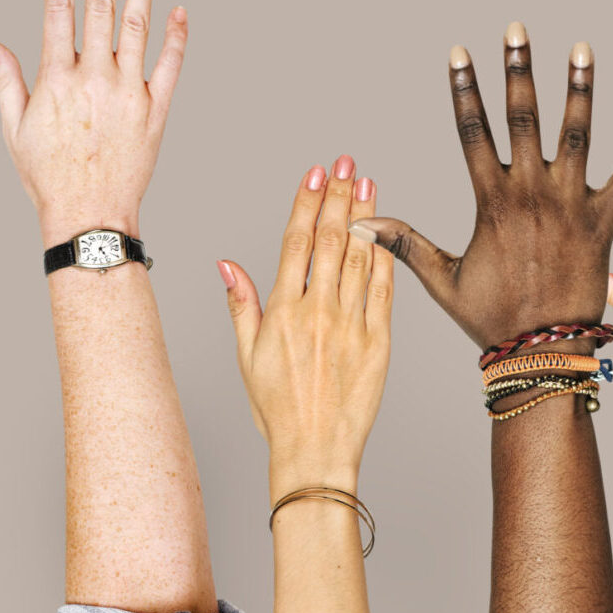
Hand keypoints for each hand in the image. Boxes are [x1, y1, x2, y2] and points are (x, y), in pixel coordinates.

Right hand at [0, 0, 187, 245]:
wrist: (91, 215)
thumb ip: (6, 79)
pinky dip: (177, 37)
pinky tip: (179, 9)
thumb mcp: (15, 127)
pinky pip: (171, 67)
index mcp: (57, 78)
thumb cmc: (49, 175)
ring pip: (137, 28)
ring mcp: (130, 94)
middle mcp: (95, 79)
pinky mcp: (157, 112)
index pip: (59, 7)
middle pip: (101, 7)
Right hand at [219, 156, 393, 499]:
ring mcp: (352, 326)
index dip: (306, 203)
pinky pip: (384, 290)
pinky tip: (385, 230)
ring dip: (364, 216)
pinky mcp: (380, 343)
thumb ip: (241, 304)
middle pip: (330, 241)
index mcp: (283, 313)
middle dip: (339, 196)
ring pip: (359, 258)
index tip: (315, 173)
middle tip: (347, 162)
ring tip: (368, 182)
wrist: (316, 450)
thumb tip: (227, 262)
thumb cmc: (278, 409)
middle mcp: (318, 313)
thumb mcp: (248, 356)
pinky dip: (384, 257)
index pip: (296, 243)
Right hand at [350, 23, 612, 349]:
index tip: (459, 52)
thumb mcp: (443, 280)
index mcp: (492, 202)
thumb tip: (356, 224)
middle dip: (519, 70)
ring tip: (582, 48)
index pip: (473, 131)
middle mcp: (531, 193)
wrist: (543, 352)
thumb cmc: (492, 320)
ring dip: (579, 89)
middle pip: (524, 117)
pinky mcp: (604, 223)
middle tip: (516, 29)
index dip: (465, 89)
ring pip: (577, 134)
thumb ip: (405, 242)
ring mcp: (571, 205)